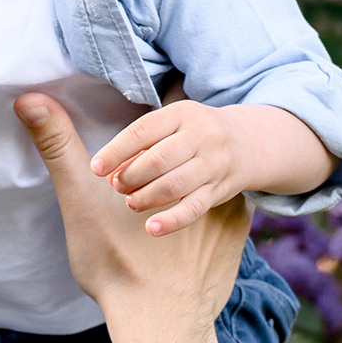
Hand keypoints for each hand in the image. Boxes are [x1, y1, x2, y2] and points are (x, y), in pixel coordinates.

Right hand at [17, 95, 244, 341]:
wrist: (159, 324)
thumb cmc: (114, 262)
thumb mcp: (78, 198)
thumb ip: (57, 145)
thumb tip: (27, 98)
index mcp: (170, 158)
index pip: (163, 125)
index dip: (143, 138)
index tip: (126, 158)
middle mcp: (207, 174)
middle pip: (186, 153)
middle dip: (166, 166)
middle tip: (139, 199)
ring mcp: (229, 206)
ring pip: (205, 184)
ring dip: (186, 193)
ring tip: (159, 227)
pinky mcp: (237, 237)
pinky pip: (222, 217)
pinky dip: (204, 225)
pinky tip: (182, 246)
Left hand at [89, 96, 261, 236]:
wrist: (246, 143)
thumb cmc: (192, 135)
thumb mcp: (170, 125)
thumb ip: (141, 145)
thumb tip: (107, 172)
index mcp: (182, 114)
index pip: (143, 131)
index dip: (116, 151)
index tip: (96, 168)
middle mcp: (201, 136)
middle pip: (157, 160)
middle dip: (131, 176)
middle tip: (118, 186)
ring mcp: (213, 164)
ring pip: (173, 184)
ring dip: (145, 197)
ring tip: (131, 202)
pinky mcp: (219, 190)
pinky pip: (193, 208)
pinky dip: (171, 221)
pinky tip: (151, 228)